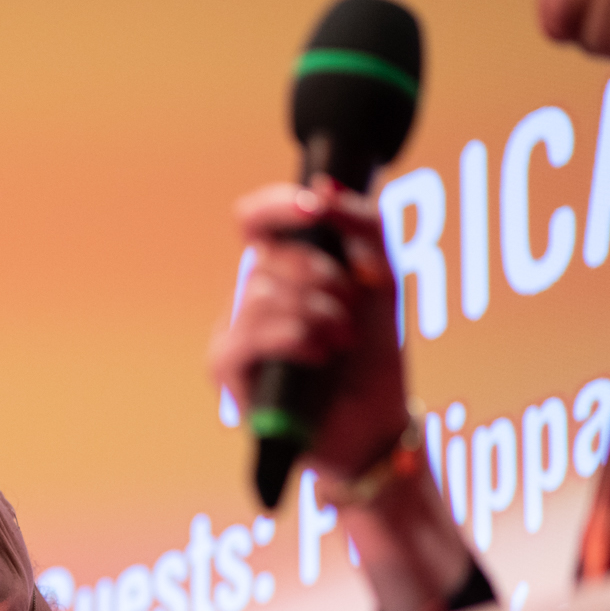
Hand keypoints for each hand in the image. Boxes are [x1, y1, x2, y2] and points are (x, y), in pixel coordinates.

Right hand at [208, 178, 408, 479]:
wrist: (373, 422)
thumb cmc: (371, 353)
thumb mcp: (382, 279)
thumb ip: (364, 226)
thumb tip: (324, 188)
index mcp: (281, 270)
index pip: (254, 220)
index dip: (276, 205)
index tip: (314, 206)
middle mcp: (250, 296)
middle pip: (270, 257)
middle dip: (324, 278)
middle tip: (350, 311)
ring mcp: (235, 332)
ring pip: (262, 293)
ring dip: (317, 313)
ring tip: (341, 341)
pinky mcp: (227, 369)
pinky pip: (249, 335)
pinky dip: (293, 338)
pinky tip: (319, 354)